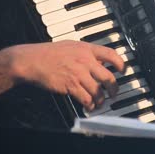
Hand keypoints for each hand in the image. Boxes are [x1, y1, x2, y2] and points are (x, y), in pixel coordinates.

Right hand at [6, 40, 124, 110]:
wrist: (32, 60)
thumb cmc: (48, 53)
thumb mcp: (71, 46)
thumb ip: (86, 53)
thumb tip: (99, 61)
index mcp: (86, 49)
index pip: (111, 54)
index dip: (120, 63)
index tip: (123, 70)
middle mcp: (85, 61)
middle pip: (109, 77)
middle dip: (114, 88)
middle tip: (114, 93)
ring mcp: (78, 74)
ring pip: (99, 91)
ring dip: (101, 100)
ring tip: (100, 103)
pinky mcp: (71, 85)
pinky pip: (87, 98)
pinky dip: (90, 105)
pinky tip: (90, 106)